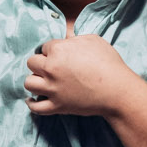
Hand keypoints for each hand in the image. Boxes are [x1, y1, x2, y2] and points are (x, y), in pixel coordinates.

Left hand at [23, 35, 140, 118]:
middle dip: (40, 63)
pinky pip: (36, 107)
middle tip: (50, 67)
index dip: (52, 50)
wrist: (117, 90)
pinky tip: (33, 99)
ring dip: (34, 80)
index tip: (59, 55)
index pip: (44, 47)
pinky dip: (32, 103)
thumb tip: (67, 39)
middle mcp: (51, 68)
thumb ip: (75, 39)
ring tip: (42, 81)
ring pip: (29, 83)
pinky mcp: (57, 106)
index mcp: (58, 50)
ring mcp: (52, 89)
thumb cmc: (109, 63)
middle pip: (31, 63)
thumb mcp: (93, 40)